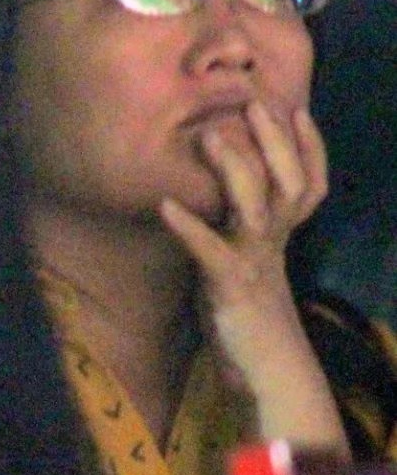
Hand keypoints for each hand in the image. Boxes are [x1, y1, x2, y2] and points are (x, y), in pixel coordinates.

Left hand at [160, 100, 343, 449]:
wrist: (266, 373)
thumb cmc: (249, 316)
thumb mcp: (245, 263)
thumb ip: (239, 229)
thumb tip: (220, 194)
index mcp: (281, 235)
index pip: (308, 183)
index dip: (309, 146)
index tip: (296, 107)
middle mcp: (275, 243)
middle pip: (289, 182)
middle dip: (274, 141)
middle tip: (255, 100)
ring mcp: (256, 263)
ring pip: (257, 206)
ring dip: (233, 169)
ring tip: (209, 135)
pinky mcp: (230, 287)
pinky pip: (210, 251)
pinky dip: (188, 227)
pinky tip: (164, 205)